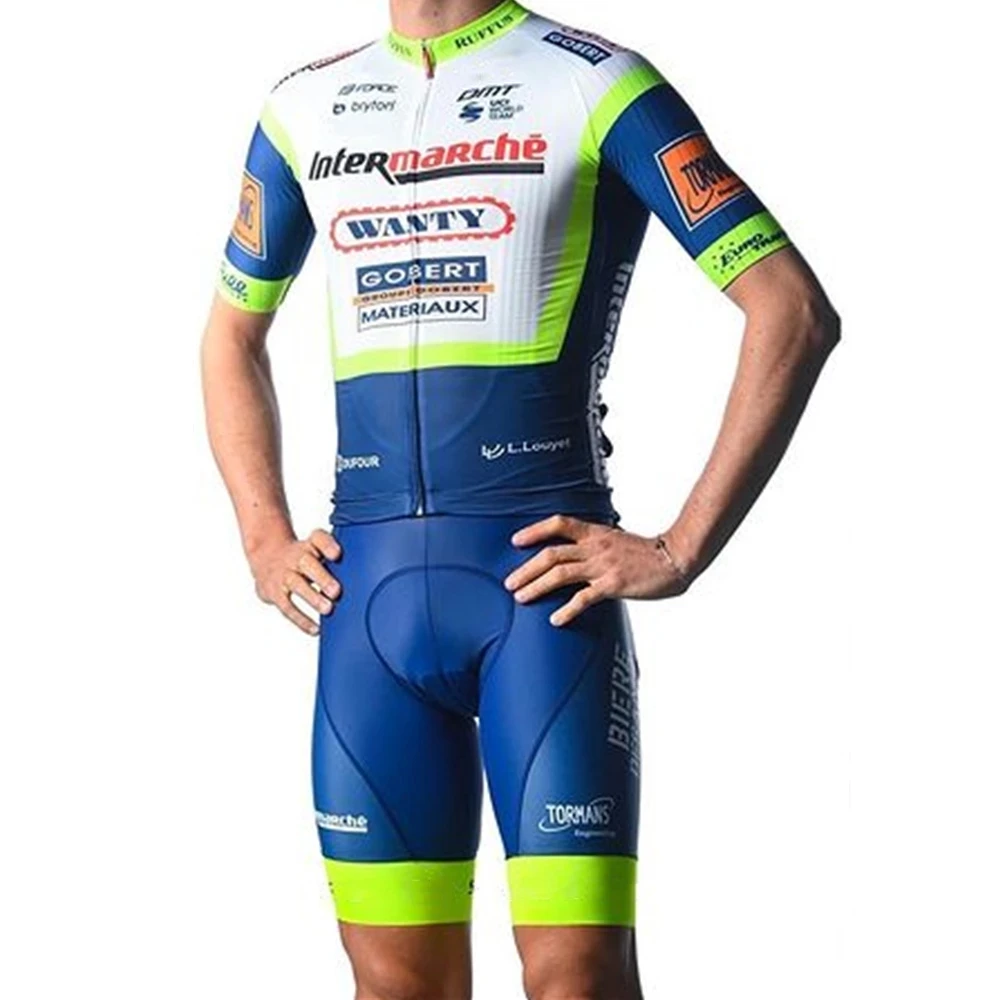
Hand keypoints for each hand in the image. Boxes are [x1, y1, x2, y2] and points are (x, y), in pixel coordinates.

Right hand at [249, 528, 342, 635]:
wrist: (266, 556)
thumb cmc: (303, 556)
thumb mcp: (315, 549)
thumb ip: (335, 561)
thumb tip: (362, 581)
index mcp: (309, 545)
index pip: (318, 538)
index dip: (327, 545)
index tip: (337, 554)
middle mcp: (295, 557)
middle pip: (306, 563)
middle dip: (321, 577)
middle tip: (336, 591)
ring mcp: (284, 574)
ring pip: (296, 584)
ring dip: (312, 598)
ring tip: (328, 609)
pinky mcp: (274, 593)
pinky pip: (287, 607)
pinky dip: (301, 620)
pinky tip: (315, 629)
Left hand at [504, 515, 690, 626]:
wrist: (675, 558)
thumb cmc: (646, 553)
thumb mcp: (616, 540)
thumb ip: (595, 544)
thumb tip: (575, 553)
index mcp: (595, 532)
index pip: (559, 524)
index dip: (534, 530)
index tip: (515, 540)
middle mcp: (595, 546)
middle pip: (551, 554)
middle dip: (526, 569)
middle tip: (509, 583)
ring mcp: (603, 565)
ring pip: (560, 574)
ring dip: (537, 586)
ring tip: (521, 597)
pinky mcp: (614, 585)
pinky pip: (584, 598)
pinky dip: (567, 609)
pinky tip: (555, 619)